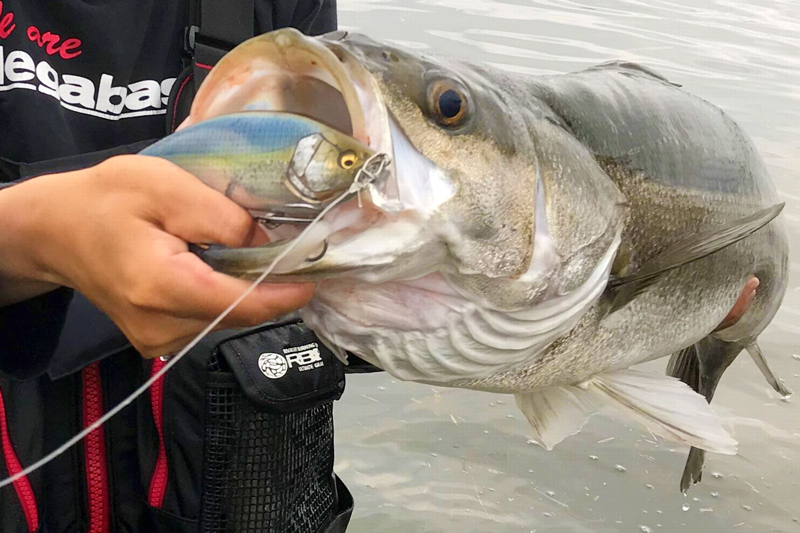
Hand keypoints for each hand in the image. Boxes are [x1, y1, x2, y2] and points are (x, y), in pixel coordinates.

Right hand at [0, 154, 314, 356]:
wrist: (54, 231)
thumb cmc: (106, 199)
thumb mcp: (165, 186)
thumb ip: (221, 216)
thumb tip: (269, 239)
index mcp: (160, 288)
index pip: (240, 304)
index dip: (284, 294)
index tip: (315, 278)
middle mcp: (160, 327)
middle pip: (237, 314)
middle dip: (268, 286)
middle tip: (289, 252)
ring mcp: (156, 340)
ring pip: (225, 319)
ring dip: (244, 290)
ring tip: (242, 253)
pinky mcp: (157, 340)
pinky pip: (208, 320)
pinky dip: (223, 296)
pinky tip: (216, 267)